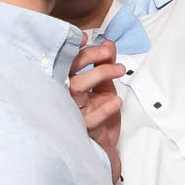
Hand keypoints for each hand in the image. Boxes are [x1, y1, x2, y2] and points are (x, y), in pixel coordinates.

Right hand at [68, 40, 124, 181]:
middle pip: (70, 73)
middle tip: (108, 53)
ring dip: (99, 76)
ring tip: (119, 70)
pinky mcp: (81, 131)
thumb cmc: (100, 115)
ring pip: (76, 91)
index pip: (68, 63)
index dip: (76, 49)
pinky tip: (117, 101)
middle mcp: (65, 98)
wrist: (105, 147)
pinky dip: (104, 109)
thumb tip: (109, 43)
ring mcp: (71, 114)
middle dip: (89, 58)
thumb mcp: (105, 87)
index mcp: (68, 86)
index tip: (88, 38)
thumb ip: (105, 65)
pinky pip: (88, 120)